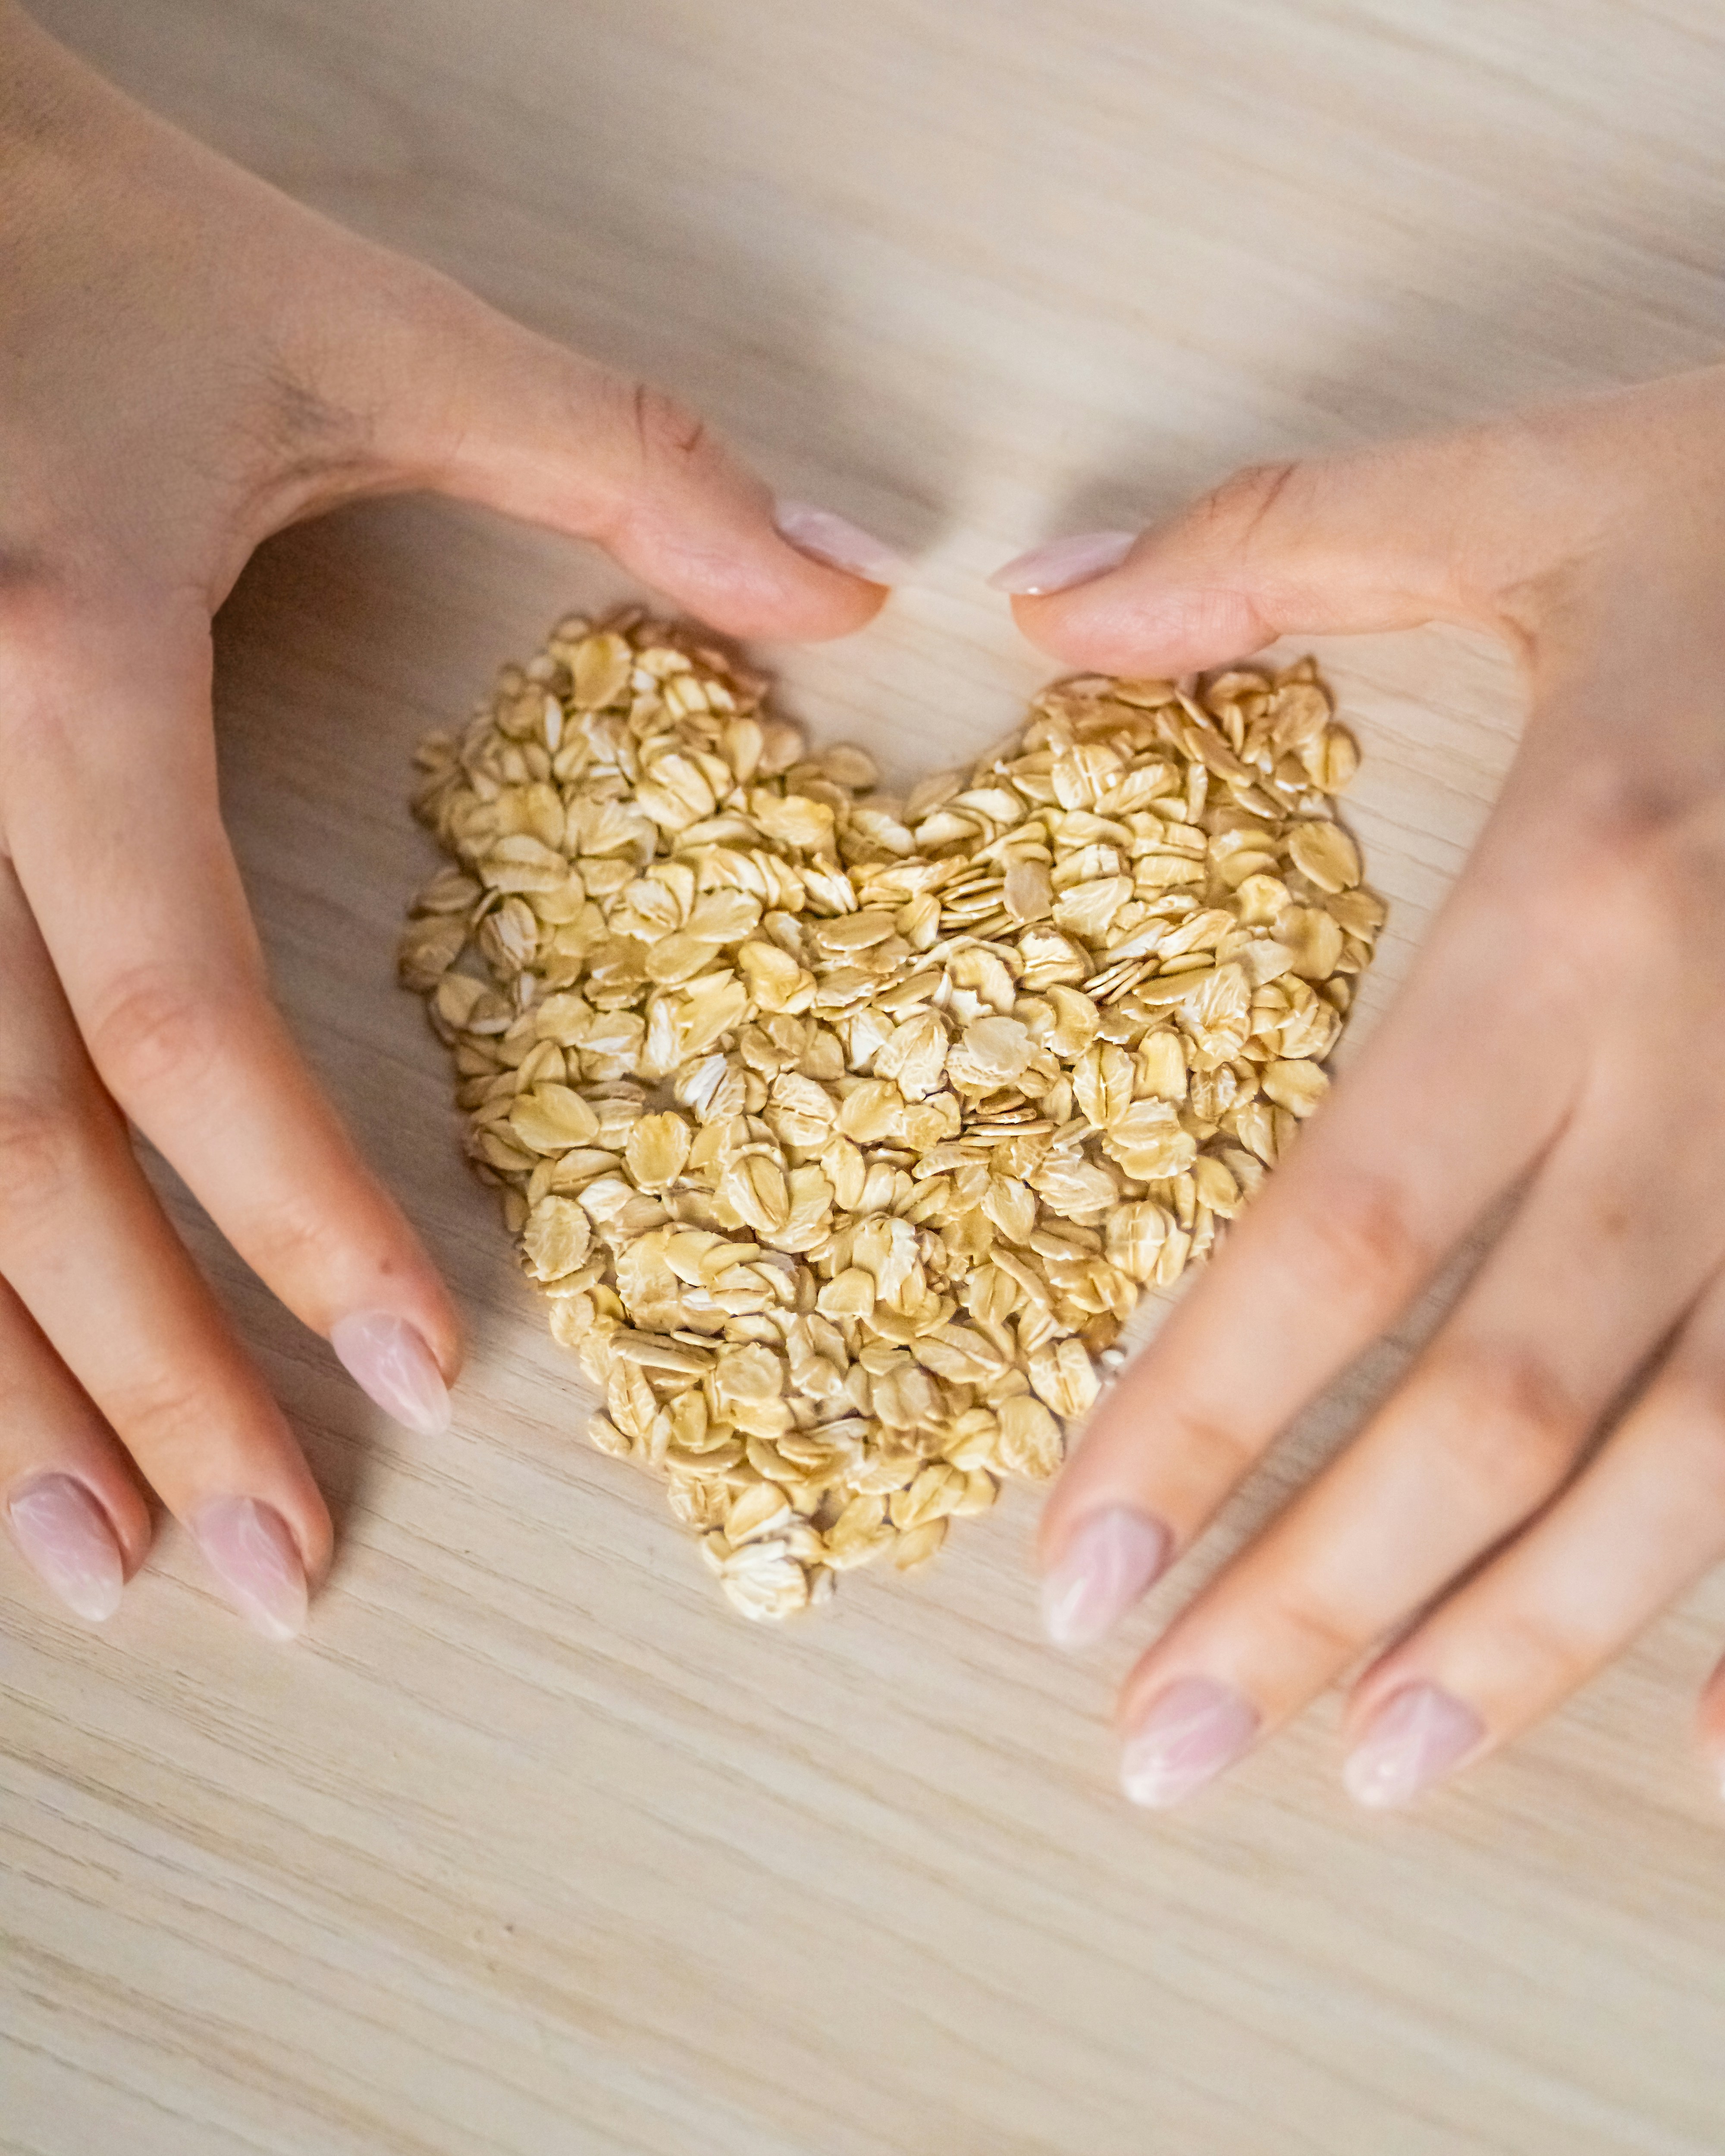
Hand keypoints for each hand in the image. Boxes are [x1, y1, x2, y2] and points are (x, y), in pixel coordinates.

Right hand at [0, 2, 892, 1637]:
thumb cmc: (98, 234)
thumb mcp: (359, 331)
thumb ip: (613, 460)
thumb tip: (846, 582)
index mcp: (61, 665)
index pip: (179, 1010)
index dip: (293, 1213)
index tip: (416, 1369)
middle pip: (19, 1145)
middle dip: (139, 1379)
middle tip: (249, 1573)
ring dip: (0, 1376)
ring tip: (97, 1567)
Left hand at [995, 367, 1724, 1806]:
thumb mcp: (1540, 489)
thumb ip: (1279, 545)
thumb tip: (1034, 595)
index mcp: (1577, 910)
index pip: (1334, 1229)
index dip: (1195, 1417)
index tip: (1072, 1573)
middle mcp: (1712, 1074)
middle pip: (1489, 1401)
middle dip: (1318, 1596)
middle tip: (1162, 1752)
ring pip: (1685, 1467)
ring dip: (1522, 1645)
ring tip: (1369, 1777)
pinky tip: (1688, 1748)